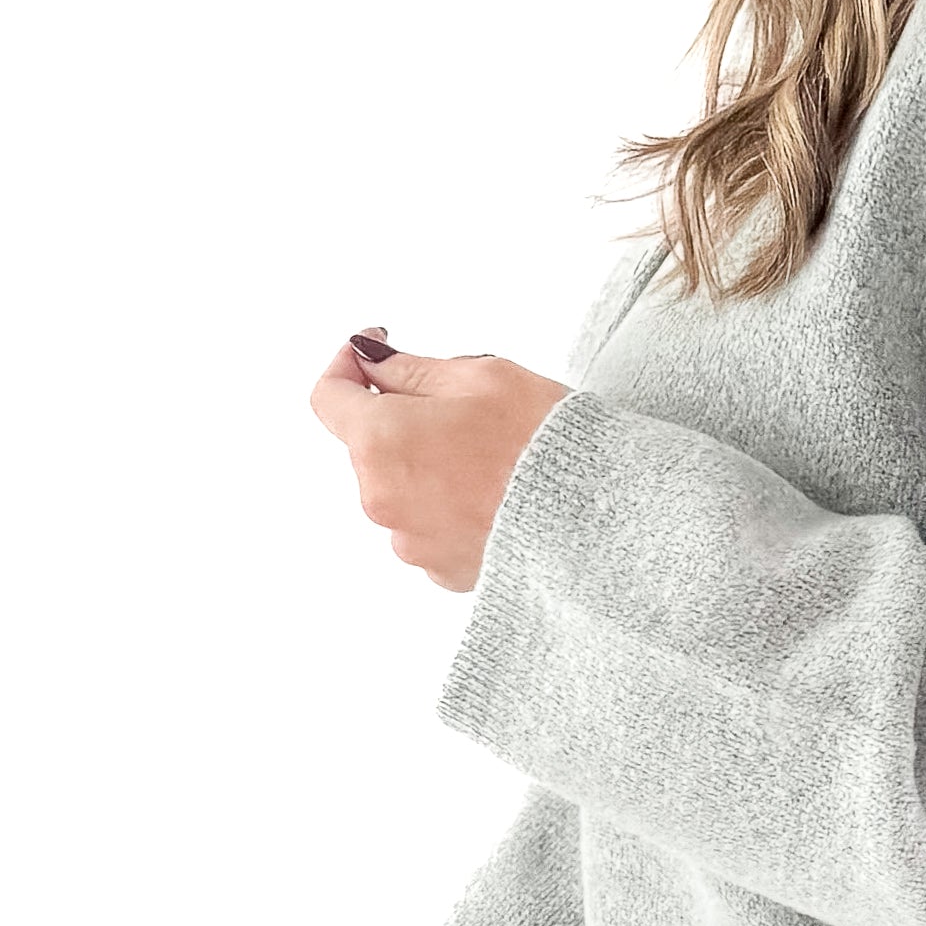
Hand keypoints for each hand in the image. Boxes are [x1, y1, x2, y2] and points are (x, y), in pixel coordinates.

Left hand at [307, 335, 567, 590]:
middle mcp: (382, 499)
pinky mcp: (441, 571)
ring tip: (489, 457)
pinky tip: (494, 495)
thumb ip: (412, 370)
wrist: (598, 520)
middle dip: (401, 420)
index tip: (371, 354)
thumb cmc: (545, 443)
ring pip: (400, 489)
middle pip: (368, 447)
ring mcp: (410, 542)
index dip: (346, 367)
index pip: (328, 397)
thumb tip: (372, 362)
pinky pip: (429, 527)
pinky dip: (450, 508)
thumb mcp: (481, 376)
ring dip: (427, 467)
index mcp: (381, 441)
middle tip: (461, 406)